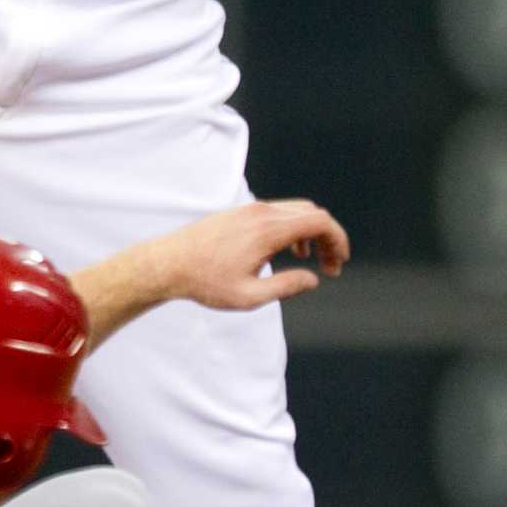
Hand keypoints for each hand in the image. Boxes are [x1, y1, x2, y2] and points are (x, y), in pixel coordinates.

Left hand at [160, 198, 348, 310]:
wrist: (167, 263)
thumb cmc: (205, 282)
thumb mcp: (249, 296)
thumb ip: (286, 287)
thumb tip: (312, 279)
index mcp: (267, 230)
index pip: (319, 221)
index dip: (338, 240)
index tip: (339, 263)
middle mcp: (260, 212)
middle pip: (311, 213)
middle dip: (328, 237)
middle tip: (329, 266)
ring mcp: (248, 209)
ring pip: (294, 210)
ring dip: (310, 232)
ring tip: (309, 259)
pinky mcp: (239, 213)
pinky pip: (277, 212)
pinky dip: (292, 227)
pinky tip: (287, 250)